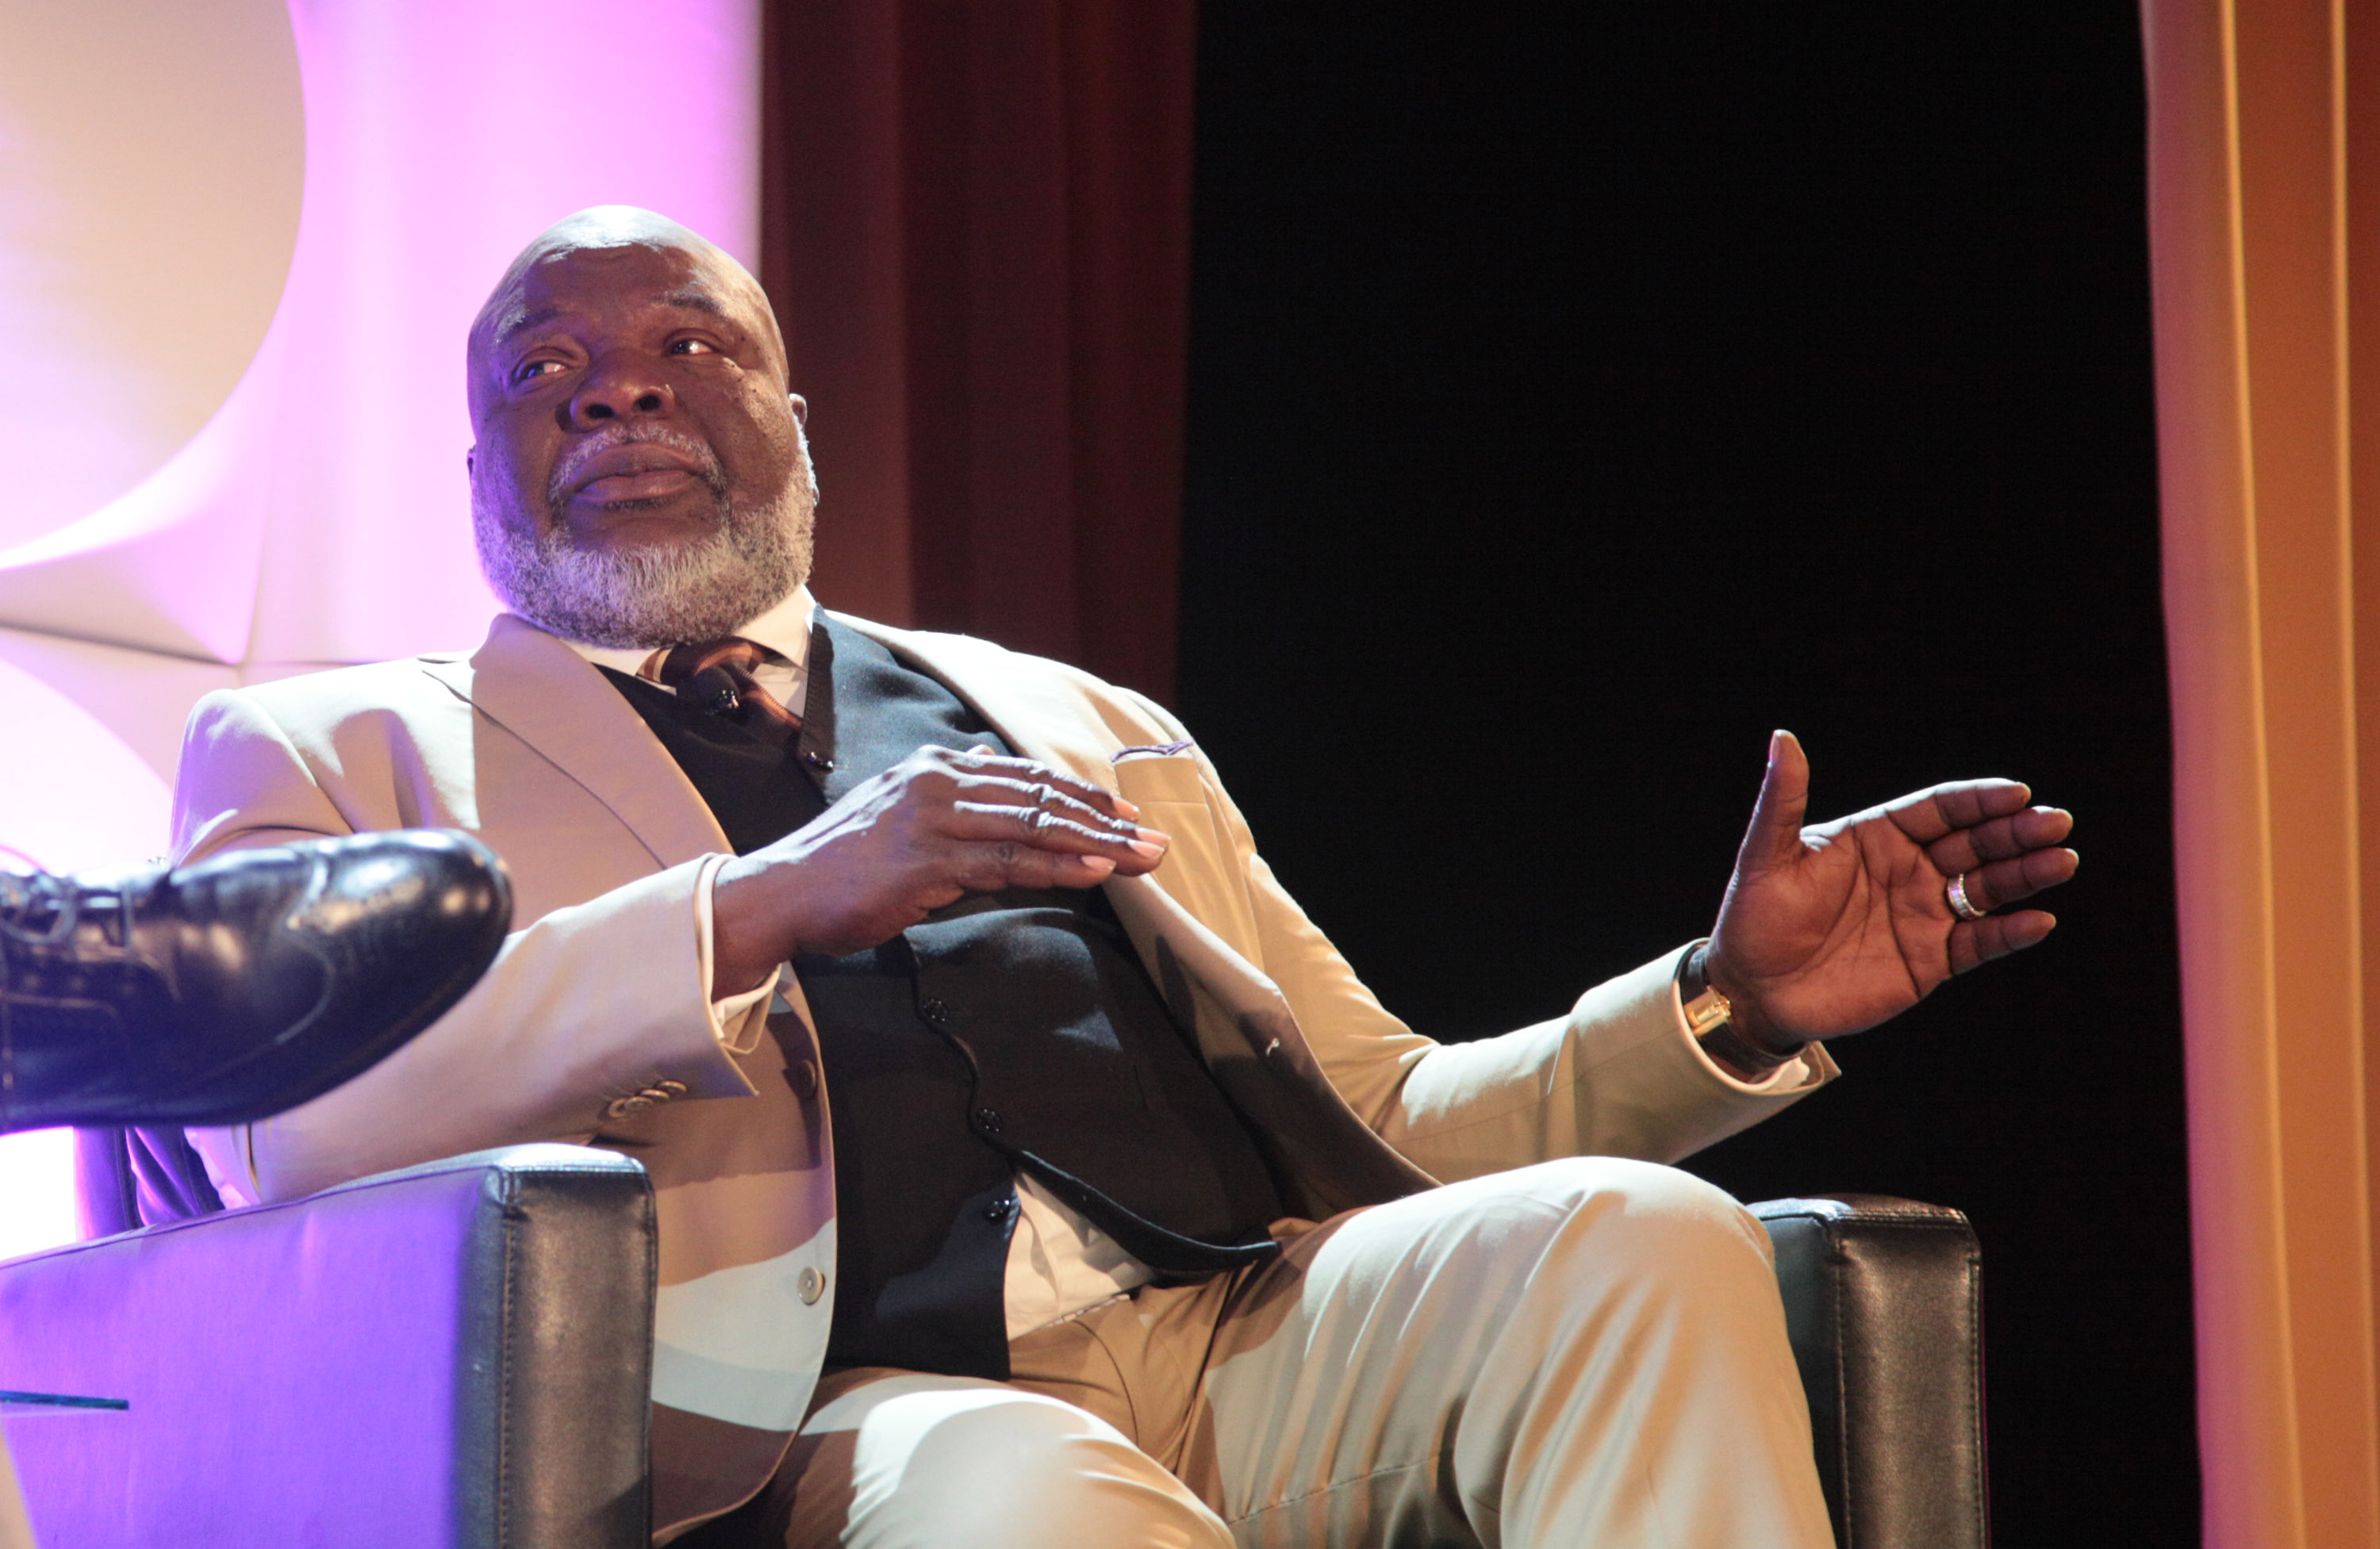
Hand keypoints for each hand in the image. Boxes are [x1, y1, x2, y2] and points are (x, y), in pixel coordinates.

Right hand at [708, 746, 1168, 992]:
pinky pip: (1007, 860)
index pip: (1027, 778)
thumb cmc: (843, 865)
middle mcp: (938, 781)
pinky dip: (1058, 866)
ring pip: (1034, 826)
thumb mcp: (900, 813)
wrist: (780, 893)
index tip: (1126, 817)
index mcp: (936, 766)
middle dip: (1105, 822)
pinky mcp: (926, 860)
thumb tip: (994, 774)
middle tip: (1155, 844)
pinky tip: (1095, 873)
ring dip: (1097, 844)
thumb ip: (950, 795)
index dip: (1083, 797)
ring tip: (1142, 860)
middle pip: (1042, 798)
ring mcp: (932, 818)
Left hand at [1703, 731, 2076, 1050]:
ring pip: (1987, 889)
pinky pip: (1980, 942)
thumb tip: (1782, 738)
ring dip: (2025, 875)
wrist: (1752, 991)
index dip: (1978, 800)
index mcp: (1876, 836)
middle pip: (1974, 843)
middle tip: (2057, 823)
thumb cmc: (1753, 918)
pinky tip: (2038, 921)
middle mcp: (1908, 869)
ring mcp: (1923, 914)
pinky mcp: (1931, 960)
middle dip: (2016, 832)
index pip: (1938, 809)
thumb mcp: (1765, 856)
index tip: (2017, 793)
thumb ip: (1781, 800)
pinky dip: (2010, 933)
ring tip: (2062, 861)